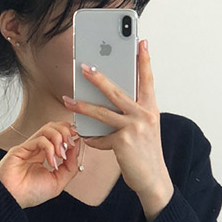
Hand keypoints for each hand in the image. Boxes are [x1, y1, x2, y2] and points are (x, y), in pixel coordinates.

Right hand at [0, 121, 81, 208]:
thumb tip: (76, 148)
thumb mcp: (58, 182)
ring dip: (59, 138)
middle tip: (70, 143)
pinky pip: (40, 139)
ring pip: (48, 129)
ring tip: (61, 154)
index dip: (70, 135)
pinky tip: (51, 161)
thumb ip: (70, 166)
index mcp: (45, 156)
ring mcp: (29, 147)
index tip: (77, 142)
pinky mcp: (22, 148)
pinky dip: (50, 148)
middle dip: (66, 132)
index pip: (59, 136)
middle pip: (54, 127)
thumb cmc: (31, 194)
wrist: (12, 199)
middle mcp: (37, 149)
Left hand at [62, 39, 173, 199]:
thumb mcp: (143, 129)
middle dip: (98, 77)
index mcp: (150, 109)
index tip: (140, 42)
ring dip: (82, 106)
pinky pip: (100, 137)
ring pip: (102, 112)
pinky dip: (92, 139)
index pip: (147, 80)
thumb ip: (131, 114)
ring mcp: (135, 127)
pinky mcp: (123, 141)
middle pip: (117, 91)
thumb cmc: (145, 153)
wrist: (153, 179)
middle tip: (84, 66)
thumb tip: (106, 103)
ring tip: (68, 100)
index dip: (144, 60)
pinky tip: (87, 139)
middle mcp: (145, 115)